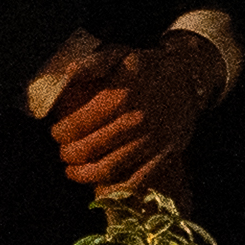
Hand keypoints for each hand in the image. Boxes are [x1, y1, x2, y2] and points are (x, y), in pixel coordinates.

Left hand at [46, 35, 220, 193]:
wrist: (189, 77)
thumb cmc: (147, 66)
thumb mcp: (119, 55)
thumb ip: (91, 64)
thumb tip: (66, 74)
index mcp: (120, 96)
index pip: (79, 124)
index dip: (62, 133)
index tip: (56, 133)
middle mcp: (135, 121)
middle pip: (90, 149)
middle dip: (69, 155)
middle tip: (63, 153)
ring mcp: (151, 141)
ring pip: (109, 168)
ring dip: (84, 175)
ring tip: (73, 172)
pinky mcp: (165, 156)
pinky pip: (137, 181)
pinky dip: (117, 190)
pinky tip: (101, 189)